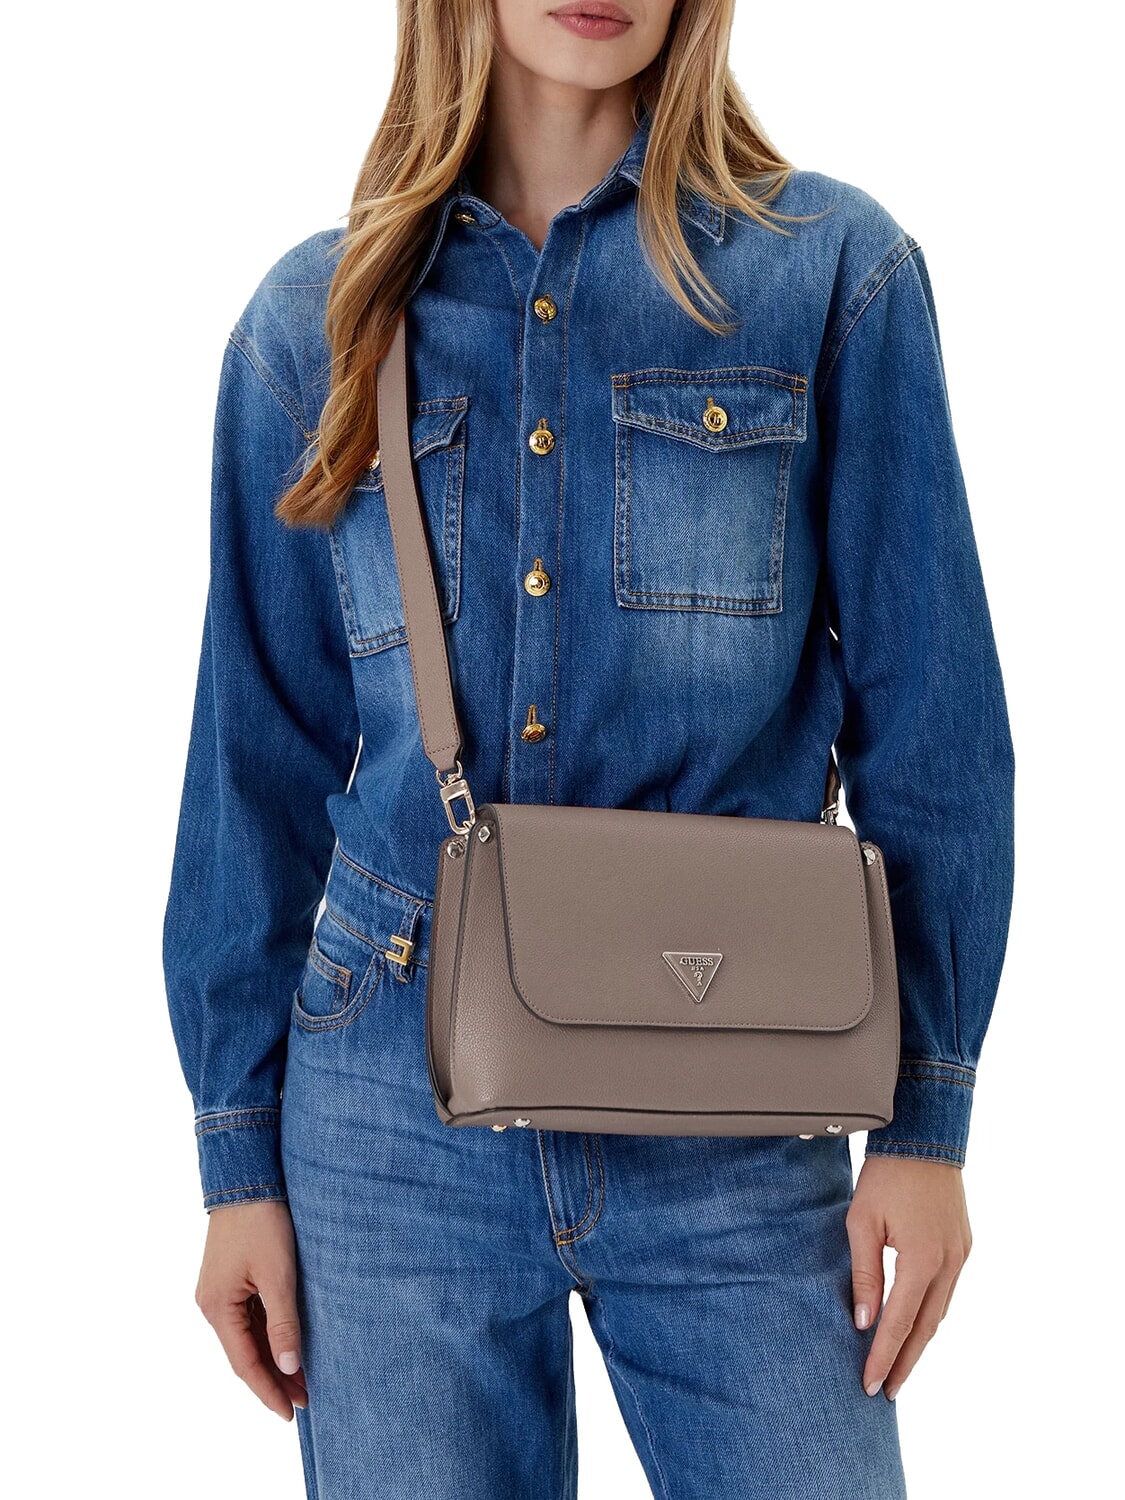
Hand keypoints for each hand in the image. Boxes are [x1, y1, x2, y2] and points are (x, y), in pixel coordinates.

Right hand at [194, 1200, 307, 1419]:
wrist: (247, 1178)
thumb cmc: (262, 1223)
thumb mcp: (278, 1274)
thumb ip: (283, 1323)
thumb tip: (290, 1366)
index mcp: (217, 1307)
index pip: (244, 1363)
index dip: (267, 1390)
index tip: (290, 1413)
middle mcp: (212, 1305)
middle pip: (244, 1354)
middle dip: (274, 1378)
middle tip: (306, 1401)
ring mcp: (220, 1292)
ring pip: (248, 1337)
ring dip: (273, 1357)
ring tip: (304, 1379)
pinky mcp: (230, 1279)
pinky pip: (249, 1317)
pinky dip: (269, 1334)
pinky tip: (289, 1344)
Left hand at [846, 1155, 971, 1400]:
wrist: (924, 1138)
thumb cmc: (886, 1176)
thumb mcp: (862, 1222)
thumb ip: (864, 1274)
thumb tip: (864, 1322)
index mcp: (922, 1260)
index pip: (899, 1323)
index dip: (883, 1356)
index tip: (869, 1385)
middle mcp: (949, 1263)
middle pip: (926, 1328)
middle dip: (906, 1362)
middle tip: (886, 1391)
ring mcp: (961, 1255)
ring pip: (940, 1312)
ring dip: (919, 1341)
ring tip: (898, 1366)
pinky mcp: (964, 1245)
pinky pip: (947, 1291)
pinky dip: (930, 1313)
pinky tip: (915, 1324)